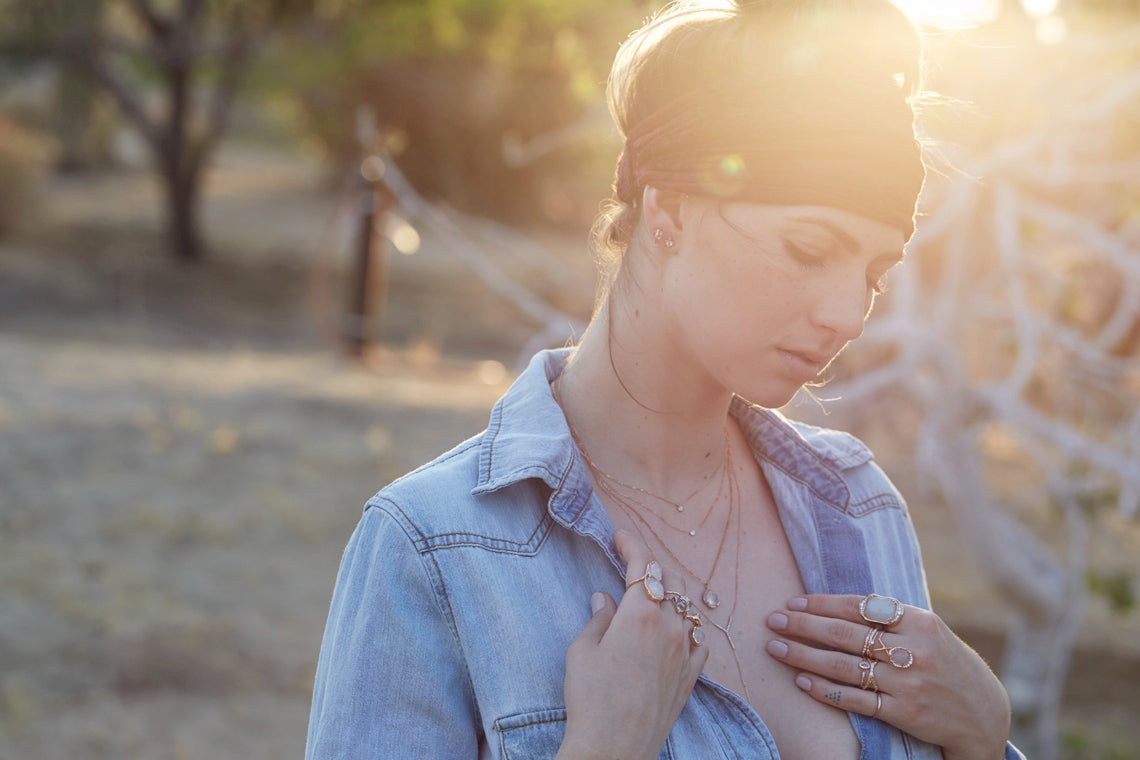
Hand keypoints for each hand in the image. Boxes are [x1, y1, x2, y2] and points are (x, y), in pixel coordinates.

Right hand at [556, 530, 708, 759]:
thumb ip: (598, 618)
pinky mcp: (691, 678)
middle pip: (670, 582)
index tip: (620, 537)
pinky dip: (689, 628)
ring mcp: (685, 653)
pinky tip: (677, 632)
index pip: (643, 565)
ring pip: (689, 609)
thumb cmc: (591, 699)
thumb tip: (605, 599)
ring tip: (655, 597)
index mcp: (640, 615)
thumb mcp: (582, 651)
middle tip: (633, 567)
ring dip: (672, 596)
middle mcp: (670, 628)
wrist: (614, 748)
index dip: (632, 544)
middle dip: (652, 569)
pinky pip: (700, 641)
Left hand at [764, 594, 1009, 759]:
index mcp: (920, 622)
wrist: (983, 713)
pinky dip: (825, 690)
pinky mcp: (904, 712)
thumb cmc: (946, 663)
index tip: (794, 602)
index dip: (823, 603)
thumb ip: (892, 618)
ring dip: (804, 656)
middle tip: (772, 621)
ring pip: (844, 666)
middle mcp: (913, 650)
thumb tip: (837, 603)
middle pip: (846, 634)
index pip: (860, 606)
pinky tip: (802, 681)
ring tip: (776, 649)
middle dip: (803, 626)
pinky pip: (855, 699)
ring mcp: (908, 683)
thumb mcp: (929, 631)